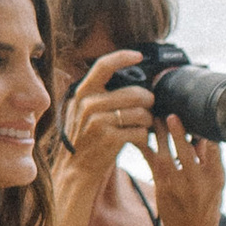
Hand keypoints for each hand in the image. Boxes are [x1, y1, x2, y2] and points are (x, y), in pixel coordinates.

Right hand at [59, 48, 153, 191]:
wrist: (77, 169)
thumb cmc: (88, 138)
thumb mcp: (85, 110)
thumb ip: (101, 94)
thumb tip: (132, 78)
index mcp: (83, 92)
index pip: (103, 65)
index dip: (123, 57)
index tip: (139, 56)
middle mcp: (88, 104)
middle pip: (135, 93)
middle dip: (148, 101)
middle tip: (148, 109)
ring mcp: (98, 121)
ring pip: (141, 113)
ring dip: (148, 121)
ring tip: (141, 126)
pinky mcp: (109, 138)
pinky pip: (141, 132)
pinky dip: (144, 137)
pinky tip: (136, 140)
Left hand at [144, 111, 225, 225]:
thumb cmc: (207, 202)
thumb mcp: (217, 181)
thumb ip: (211, 157)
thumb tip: (204, 132)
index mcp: (214, 178)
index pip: (213, 152)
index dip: (205, 136)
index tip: (198, 121)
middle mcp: (196, 183)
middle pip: (185, 153)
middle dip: (177, 133)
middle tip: (170, 115)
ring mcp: (176, 186)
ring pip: (165, 156)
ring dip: (159, 136)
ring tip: (156, 119)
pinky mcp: (160, 187)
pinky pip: (151, 163)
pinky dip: (145, 147)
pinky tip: (140, 136)